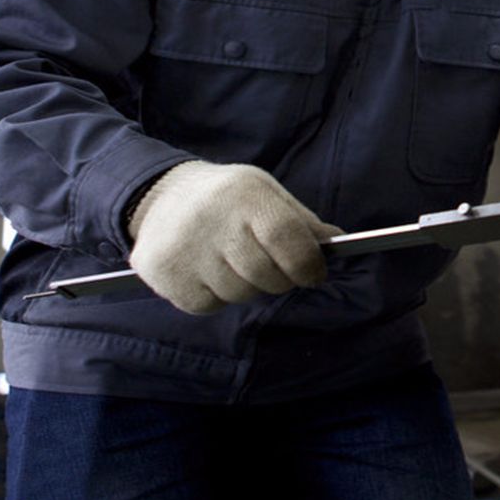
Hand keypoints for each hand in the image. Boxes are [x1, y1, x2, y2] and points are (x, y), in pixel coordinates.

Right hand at [127, 161, 342, 314]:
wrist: (161, 198)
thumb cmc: (229, 199)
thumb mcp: (267, 194)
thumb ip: (301, 221)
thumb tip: (338, 242)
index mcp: (246, 194)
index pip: (286, 237)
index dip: (307, 263)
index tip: (315, 274)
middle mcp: (213, 220)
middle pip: (265, 274)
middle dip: (280, 279)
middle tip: (274, 268)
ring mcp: (185, 250)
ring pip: (239, 294)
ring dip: (247, 287)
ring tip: (233, 262)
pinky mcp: (165, 276)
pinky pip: (210, 305)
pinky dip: (217, 297)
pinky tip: (208, 271)